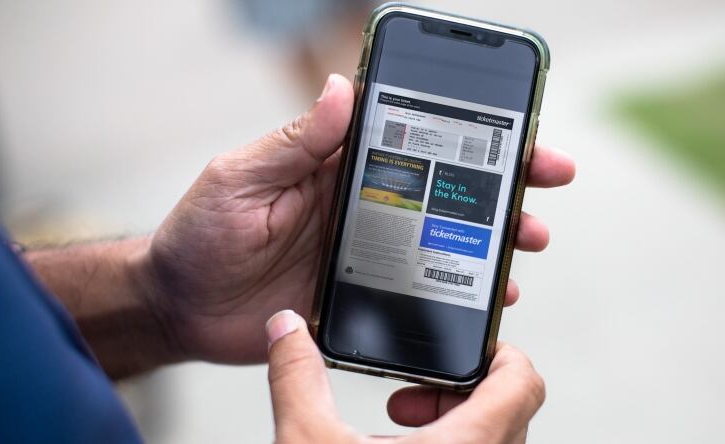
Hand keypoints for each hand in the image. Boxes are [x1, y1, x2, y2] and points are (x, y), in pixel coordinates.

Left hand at [140, 74, 575, 363]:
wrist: (180, 306)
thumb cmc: (199, 235)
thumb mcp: (240, 178)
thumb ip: (293, 141)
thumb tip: (343, 87)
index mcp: (332, 168)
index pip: (409, 140)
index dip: (462, 132)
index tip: (513, 130)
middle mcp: (358, 207)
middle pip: (439, 189)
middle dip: (496, 184)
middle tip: (545, 183)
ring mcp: (362, 253)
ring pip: (439, 240)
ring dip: (486, 239)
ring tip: (524, 243)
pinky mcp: (358, 295)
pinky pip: (415, 292)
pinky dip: (452, 292)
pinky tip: (479, 297)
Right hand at [266, 310, 544, 443]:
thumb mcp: (308, 442)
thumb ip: (296, 378)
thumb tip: (286, 330)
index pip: (522, 381)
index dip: (498, 351)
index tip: (465, 344)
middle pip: (510, 407)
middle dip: (460, 386)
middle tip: (419, 386)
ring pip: (493, 438)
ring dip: (453, 419)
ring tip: (403, 419)